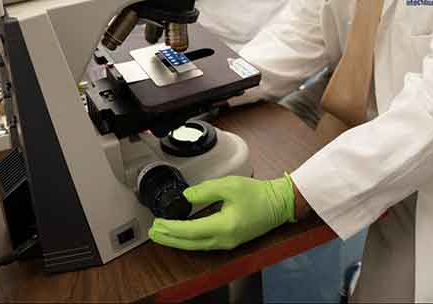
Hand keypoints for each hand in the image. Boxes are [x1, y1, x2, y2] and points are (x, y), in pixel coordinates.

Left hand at [149, 174, 295, 250]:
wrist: (278, 203)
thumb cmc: (259, 194)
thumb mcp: (230, 185)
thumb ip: (205, 191)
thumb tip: (187, 198)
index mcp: (224, 226)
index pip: (190, 231)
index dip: (172, 228)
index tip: (158, 222)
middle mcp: (224, 240)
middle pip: (189, 243)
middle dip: (169, 238)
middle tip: (153, 233)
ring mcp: (227, 243)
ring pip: (196, 246)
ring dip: (177, 241)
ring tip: (162, 235)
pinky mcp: (229, 241)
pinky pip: (204, 244)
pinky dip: (189, 240)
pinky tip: (183, 235)